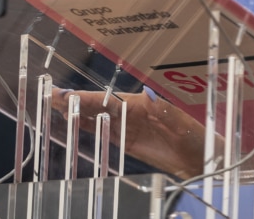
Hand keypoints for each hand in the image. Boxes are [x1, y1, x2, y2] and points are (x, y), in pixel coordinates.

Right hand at [52, 87, 212, 178]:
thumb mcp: (183, 123)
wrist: (203, 159)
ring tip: (54, 106)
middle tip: (50, 95)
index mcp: (142, 104)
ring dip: (77, 113)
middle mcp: (132, 112)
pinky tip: (72, 125)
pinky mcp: (128, 142)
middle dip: (75, 101)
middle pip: (98, 105)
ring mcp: (128, 127)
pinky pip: (104, 133)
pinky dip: (87, 128)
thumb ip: (164, 112)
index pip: (109, 100)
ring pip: (97, 118)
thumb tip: (149, 97)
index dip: (87, 98)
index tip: (67, 94)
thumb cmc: (197, 138)